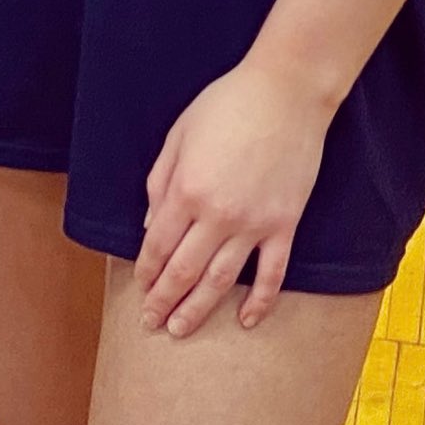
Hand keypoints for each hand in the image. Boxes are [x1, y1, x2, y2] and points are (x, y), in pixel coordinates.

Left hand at [133, 57, 332, 336]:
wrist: (284, 94)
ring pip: (221, 281)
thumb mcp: (178, 135)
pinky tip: (246, 320)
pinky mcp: (285, 225)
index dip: (146, 272)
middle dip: (164, 300)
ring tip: (181, 330)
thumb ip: (160, 182)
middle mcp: (217, 215)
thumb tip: (148, 225)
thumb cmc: (225, 105)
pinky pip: (272, 274)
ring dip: (199, 309)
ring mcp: (254, 224)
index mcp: (186, 190)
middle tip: (152, 324)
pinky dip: (260, 302)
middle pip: (184, 270)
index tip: (140, 290)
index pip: (157, 244)